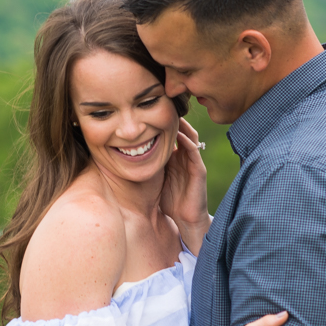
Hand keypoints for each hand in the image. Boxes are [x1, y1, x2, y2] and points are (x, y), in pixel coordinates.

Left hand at [160, 117, 209, 251]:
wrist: (186, 220)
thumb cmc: (170, 201)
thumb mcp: (155, 179)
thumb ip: (148, 167)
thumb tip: (126, 157)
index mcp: (175, 157)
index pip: (170, 134)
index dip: (161, 122)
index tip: (148, 110)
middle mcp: (185, 157)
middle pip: (181, 130)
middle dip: (172, 118)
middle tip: (161, 105)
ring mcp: (193, 162)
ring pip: (190, 136)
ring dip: (181, 125)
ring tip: (170, 113)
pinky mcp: (199, 170)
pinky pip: (194, 151)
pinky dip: (187, 141)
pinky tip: (178, 134)